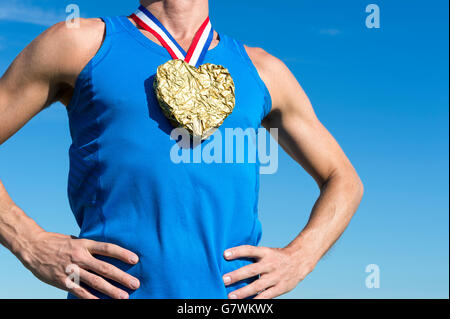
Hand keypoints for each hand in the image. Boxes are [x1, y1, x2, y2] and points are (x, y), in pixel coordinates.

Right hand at [17, 231, 139, 298]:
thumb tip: (107, 252)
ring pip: (95, 282)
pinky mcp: (63, 281)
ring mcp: (71, 270)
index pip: (108, 248)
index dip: (122, 254)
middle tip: (135, 283)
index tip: (135, 259)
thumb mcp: (76, 240)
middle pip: (105, 268)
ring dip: (111, 290)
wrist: (33, 247)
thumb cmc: (57, 242)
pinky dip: (91, 298)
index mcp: (84, 244)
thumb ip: (90, 247)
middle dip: (122, 277)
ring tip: (124, 296)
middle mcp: (80, 257)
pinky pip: (80, 292)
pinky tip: (102, 302)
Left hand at [222, 245, 316, 298]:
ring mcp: (276, 277)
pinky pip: (267, 296)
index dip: (237, 251)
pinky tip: (247, 304)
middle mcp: (270, 264)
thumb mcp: (267, 251)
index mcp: (266, 253)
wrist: (300, 260)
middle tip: (224, 280)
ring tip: (231, 296)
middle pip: (252, 270)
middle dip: (237, 275)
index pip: (250, 250)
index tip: (224, 254)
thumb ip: (253, 256)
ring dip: (243, 292)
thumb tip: (231, 259)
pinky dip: (257, 300)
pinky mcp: (280, 288)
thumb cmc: (277, 256)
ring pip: (258, 285)